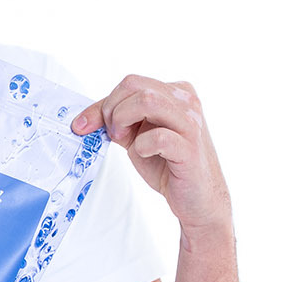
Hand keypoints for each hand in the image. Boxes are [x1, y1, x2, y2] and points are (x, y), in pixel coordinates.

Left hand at [72, 74, 231, 235]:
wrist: (197, 199)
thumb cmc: (169, 165)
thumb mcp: (137, 136)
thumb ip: (116, 121)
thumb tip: (84, 120)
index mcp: (175, 92)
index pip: (130, 82)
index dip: (104, 103)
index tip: (86, 126)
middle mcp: (186, 101)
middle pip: (134, 85)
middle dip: (111, 110)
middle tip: (113, 135)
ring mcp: (191, 123)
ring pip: (147, 101)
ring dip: (123, 121)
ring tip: (125, 141)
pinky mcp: (190, 148)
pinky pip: (157, 137)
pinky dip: (141, 146)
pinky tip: (144, 154)